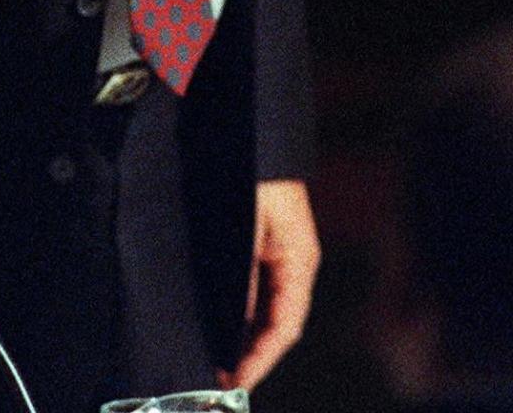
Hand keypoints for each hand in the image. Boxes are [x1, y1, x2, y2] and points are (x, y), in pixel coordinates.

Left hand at [220, 178, 319, 389]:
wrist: (245, 130)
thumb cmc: (251, 174)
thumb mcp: (247, 229)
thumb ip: (245, 277)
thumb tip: (236, 324)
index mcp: (299, 262)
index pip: (285, 327)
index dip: (261, 358)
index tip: (235, 381)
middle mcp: (290, 264)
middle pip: (274, 325)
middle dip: (250, 356)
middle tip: (219, 382)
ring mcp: (272, 257)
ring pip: (260, 312)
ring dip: (240, 339)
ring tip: (213, 364)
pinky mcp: (253, 249)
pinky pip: (249, 293)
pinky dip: (235, 316)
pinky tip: (213, 327)